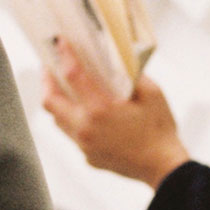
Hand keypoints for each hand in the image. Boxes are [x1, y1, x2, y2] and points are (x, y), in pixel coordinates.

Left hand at [41, 48, 189, 188]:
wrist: (163, 167)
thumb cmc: (160, 130)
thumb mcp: (152, 94)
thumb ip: (132, 75)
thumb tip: (116, 62)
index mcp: (101, 110)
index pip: (73, 76)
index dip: (65, 55)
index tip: (59, 42)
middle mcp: (86, 128)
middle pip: (50, 101)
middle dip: (46, 80)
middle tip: (49, 66)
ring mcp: (85, 145)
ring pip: (58, 120)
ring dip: (57, 101)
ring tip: (62, 87)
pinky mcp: (88, 157)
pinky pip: (72, 134)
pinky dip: (72, 119)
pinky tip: (83, 111)